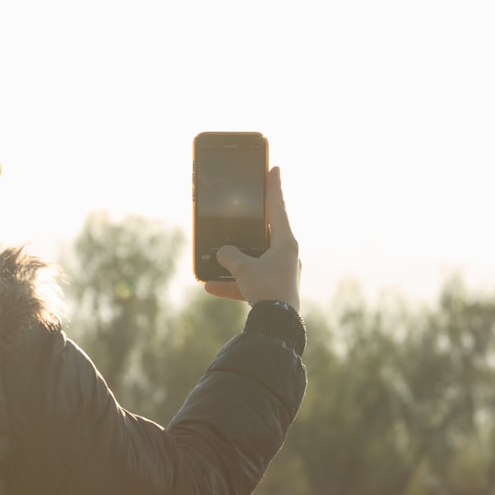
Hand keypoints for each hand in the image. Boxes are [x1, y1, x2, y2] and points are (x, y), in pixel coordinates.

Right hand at [204, 166, 300, 311]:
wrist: (277, 326)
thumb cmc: (267, 290)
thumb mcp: (244, 268)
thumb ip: (230, 255)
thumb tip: (222, 253)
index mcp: (286, 243)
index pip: (278, 207)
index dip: (274, 187)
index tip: (274, 168)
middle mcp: (285, 256)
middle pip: (265, 233)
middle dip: (249, 227)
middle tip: (241, 212)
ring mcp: (279, 274)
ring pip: (254, 260)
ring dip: (235, 261)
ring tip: (216, 257)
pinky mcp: (272, 291)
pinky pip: (248, 283)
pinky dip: (231, 284)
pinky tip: (209, 286)